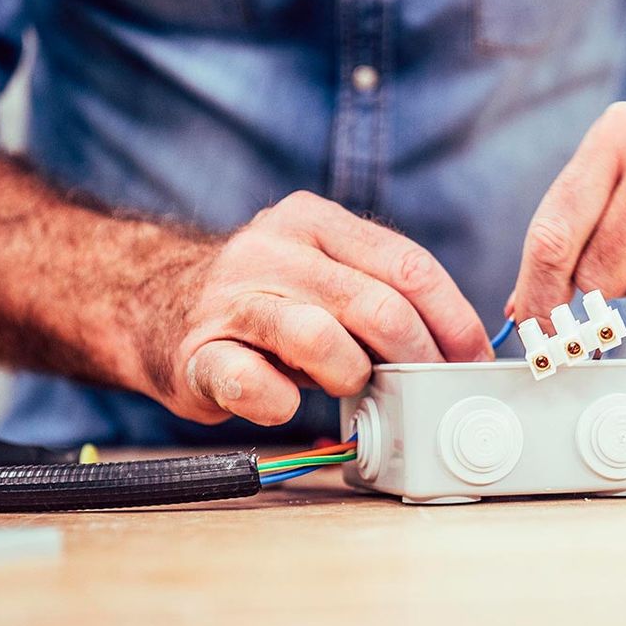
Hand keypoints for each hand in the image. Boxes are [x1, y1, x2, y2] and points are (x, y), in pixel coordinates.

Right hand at [153, 191, 492, 424]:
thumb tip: (457, 348)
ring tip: (349, 385)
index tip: (473, 360)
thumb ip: (380, 291)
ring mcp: (231, 301)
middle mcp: (271, 250)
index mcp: (314, 221)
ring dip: (352, 375)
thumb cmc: (266, 299)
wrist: (153, 303)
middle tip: (429, 389)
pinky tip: (287, 401)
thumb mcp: (323, 272)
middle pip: (377, 304)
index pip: (408, 266)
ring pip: (320, 338)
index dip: (453, 321)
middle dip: (419, 358)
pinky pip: (253, 385)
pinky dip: (283, 403)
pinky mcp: (198, 355)